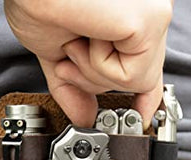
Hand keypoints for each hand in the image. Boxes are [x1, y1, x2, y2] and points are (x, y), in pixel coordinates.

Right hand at [4, 0, 172, 127]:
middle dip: (99, 79)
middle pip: (139, 75)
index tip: (141, 114)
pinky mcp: (152, 20)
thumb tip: (84, 117)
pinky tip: (89, 35)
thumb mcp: (58, 53)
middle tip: (71, 53)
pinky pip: (132, 77)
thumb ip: (77, 86)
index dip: (145, 93)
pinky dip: (100, 66)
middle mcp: (147, 9)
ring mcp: (153, 13)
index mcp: (127, 15)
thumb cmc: (37, 0)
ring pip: (136, 81)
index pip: (146, 60)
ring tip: (77, 38)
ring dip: (94, 71)